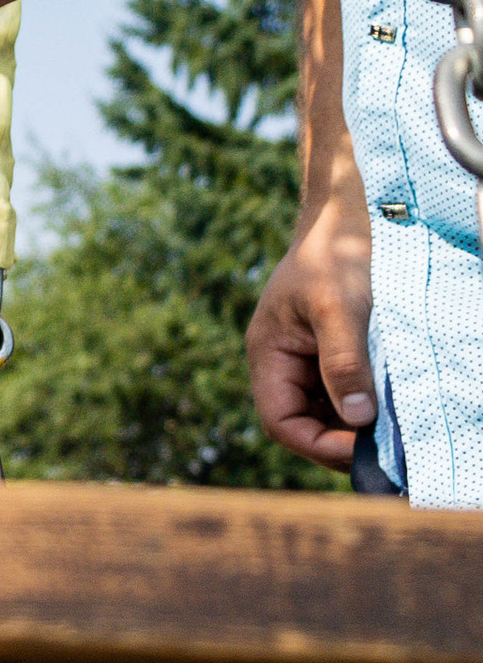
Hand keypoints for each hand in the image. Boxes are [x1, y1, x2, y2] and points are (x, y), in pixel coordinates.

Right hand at [246, 193, 377, 468]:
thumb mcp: (339, 308)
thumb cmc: (335, 255)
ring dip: (357, 423)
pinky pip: (345, 392)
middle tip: (387, 446)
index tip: (363, 446)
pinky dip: (367, 403)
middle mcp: (284, 365)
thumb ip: (343, 362)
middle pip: (305, 424)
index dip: (318, 444)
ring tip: (394, 427)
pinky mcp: (333, 353)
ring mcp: (309, 360)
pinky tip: (392, 403)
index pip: (282, 422)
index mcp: (269, 355)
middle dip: (342, 439)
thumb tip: (357, 419)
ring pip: (328, 413)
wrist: (347, 216)